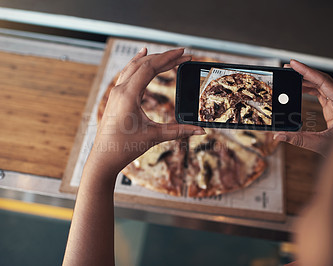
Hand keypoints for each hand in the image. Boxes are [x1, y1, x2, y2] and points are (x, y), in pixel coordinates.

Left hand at [87, 48, 204, 175]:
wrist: (104, 158)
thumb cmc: (124, 148)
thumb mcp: (154, 137)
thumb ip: (179, 131)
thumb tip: (201, 131)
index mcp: (128, 95)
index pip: (150, 68)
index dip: (169, 58)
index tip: (184, 54)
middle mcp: (120, 90)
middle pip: (143, 63)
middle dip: (164, 57)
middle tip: (183, 54)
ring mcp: (116, 93)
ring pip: (134, 66)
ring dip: (152, 58)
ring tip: (167, 53)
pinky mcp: (115, 98)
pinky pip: (127, 73)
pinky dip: (137, 63)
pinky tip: (141, 56)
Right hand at [273, 60, 332, 155]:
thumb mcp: (322, 145)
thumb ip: (299, 140)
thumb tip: (279, 136)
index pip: (324, 82)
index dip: (308, 72)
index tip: (294, 64)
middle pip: (323, 80)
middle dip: (305, 72)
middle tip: (288, 66)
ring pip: (322, 85)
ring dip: (306, 80)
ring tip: (290, 76)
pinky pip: (321, 93)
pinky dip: (309, 89)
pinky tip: (298, 88)